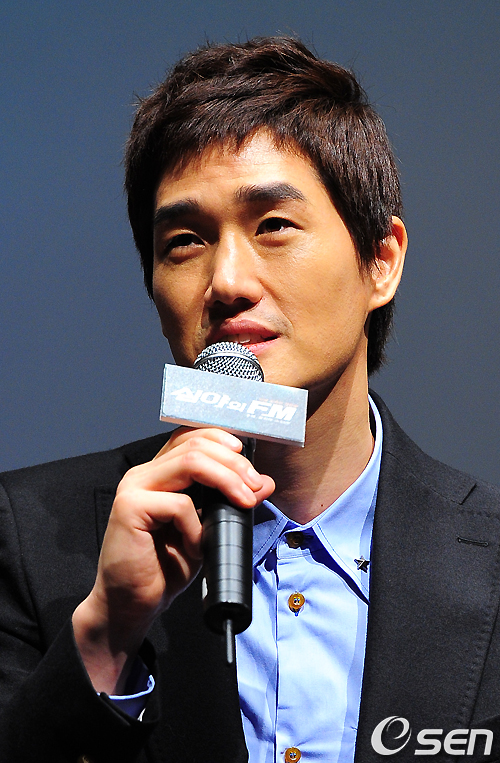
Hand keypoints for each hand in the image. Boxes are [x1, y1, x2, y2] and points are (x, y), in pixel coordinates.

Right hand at [72, 428, 273, 692]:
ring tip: (243, 503)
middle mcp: (145, 474)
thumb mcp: (207, 529)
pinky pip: (178, 504)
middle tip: (255, 487)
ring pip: (191, 463)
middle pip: (196, 445)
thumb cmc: (164, 567)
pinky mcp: (129, 508)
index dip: (222, 439)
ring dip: (226, 480)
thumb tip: (264, 483)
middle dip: (234, 464)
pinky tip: (196, 545)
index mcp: (160, 473)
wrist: (131, 604)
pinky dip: (196, 525)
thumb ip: (230, 502)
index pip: (191, 437)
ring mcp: (134, 487)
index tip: (249, 463)